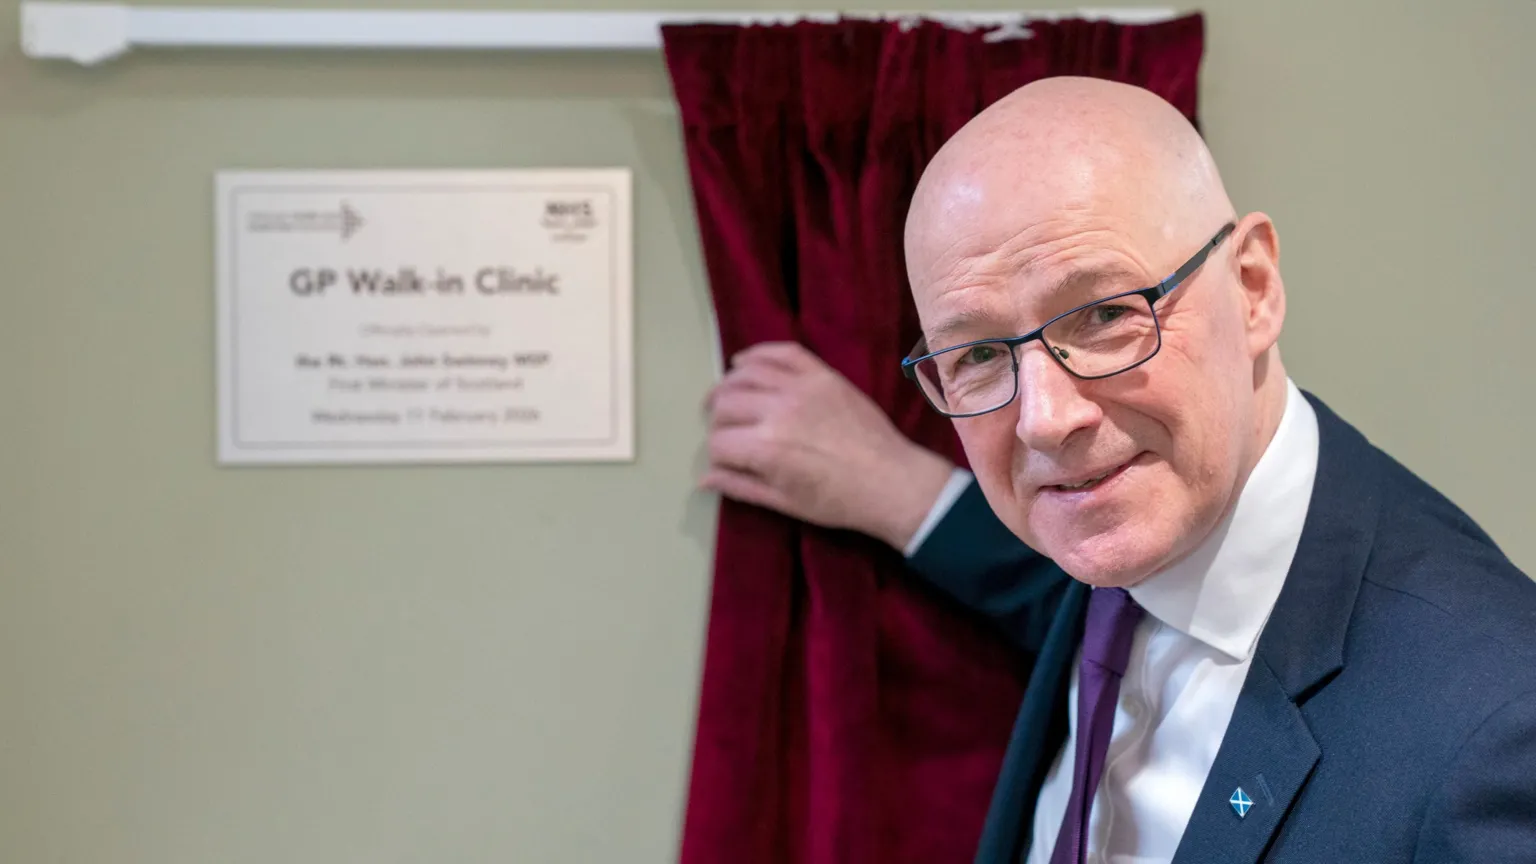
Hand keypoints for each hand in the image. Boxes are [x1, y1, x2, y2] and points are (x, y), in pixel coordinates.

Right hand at [701, 341, 955, 550]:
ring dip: (728, 385)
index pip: (718, 442)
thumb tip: (704, 478)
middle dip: (718, 421)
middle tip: (726, 431)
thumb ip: (741, 486)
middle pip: (725, 404)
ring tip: (725, 397)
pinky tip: (744, 363)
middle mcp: (777, 411)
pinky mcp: (822, 375)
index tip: (726, 461)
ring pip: (746, 374)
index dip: (717, 454)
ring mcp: (801, 388)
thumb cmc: (837, 501)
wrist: (890, 482)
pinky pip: (782, 352)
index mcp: (766, 449)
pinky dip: (758, 354)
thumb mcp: (784, 502)